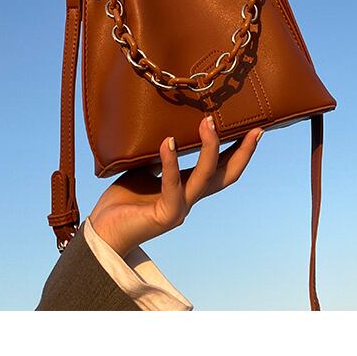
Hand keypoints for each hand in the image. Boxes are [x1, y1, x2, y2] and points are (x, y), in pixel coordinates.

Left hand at [88, 116, 263, 257]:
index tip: (253, 128)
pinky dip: (171, 163)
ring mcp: (180, 208)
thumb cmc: (123, 200)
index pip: (220, 167)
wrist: (102, 232)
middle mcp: (189, 198)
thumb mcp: (145, 168)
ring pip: (204, 177)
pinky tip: (169, 142)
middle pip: (225, 175)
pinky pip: (172, 185)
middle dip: (242, 152)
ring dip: (209, 149)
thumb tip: (170, 127)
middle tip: (254, 129)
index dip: (238, 149)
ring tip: (208, 123)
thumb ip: (161, 154)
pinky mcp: (165, 215)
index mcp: (187, 187)